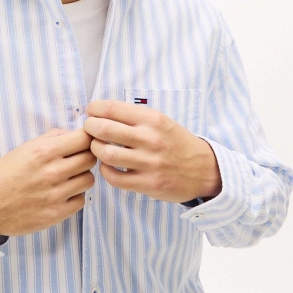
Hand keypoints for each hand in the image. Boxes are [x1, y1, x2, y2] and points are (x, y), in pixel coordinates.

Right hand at [0, 128, 95, 235]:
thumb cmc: (6, 172)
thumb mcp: (26, 147)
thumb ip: (53, 138)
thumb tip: (76, 135)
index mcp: (44, 152)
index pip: (84, 138)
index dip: (87, 138)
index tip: (83, 141)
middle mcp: (52, 172)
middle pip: (90, 158)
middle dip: (86, 155)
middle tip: (75, 159)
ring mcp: (56, 195)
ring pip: (89, 179)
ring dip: (82, 176)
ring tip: (68, 177)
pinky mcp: (56, 214)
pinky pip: (81, 200)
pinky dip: (75, 196)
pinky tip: (63, 193)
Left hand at [83, 100, 221, 202]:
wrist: (204, 169)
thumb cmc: (176, 141)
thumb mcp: (160, 120)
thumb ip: (133, 116)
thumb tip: (100, 112)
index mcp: (152, 119)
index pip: (112, 108)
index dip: (94, 109)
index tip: (90, 111)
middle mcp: (150, 139)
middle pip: (104, 129)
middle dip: (89, 127)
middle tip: (88, 128)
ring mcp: (149, 162)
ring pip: (106, 154)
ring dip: (95, 149)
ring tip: (97, 147)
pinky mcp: (148, 184)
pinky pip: (114, 177)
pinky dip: (105, 170)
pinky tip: (108, 165)